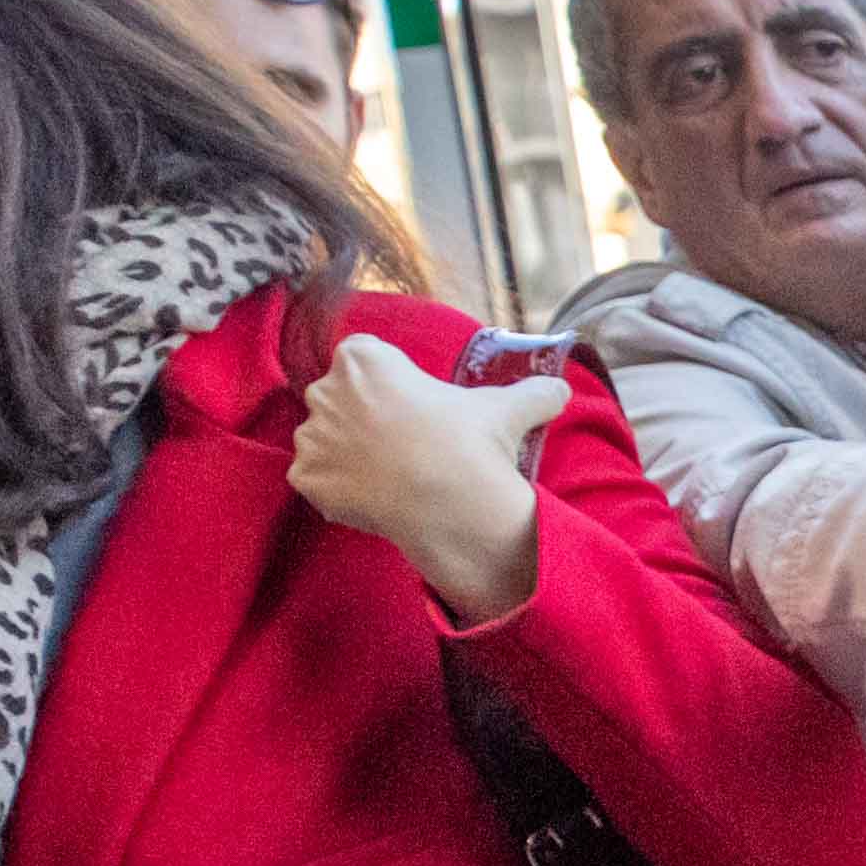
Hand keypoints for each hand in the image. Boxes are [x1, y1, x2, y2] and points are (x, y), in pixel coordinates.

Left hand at [286, 341, 565, 622]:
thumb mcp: (508, 409)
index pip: (364, 357)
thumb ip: (532, 392)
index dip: (389, 381)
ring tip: (388, 474)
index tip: (411, 404)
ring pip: (324, 438)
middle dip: (361, 415)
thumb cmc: (470, 447)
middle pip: (338, 396)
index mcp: (364, 360)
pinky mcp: (305, 477)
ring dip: (346, 451)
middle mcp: (326, 390)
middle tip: (403, 443)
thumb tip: (560, 389)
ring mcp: (311, 436)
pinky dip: (335, 487)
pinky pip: (314, 478)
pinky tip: (371, 496)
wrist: (450, 508)